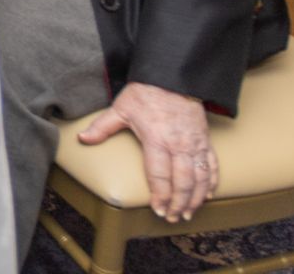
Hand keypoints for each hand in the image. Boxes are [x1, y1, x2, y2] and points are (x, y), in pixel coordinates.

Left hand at [78, 81, 217, 223]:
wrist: (172, 76)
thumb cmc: (145, 93)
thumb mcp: (120, 108)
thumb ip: (102, 127)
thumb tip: (81, 139)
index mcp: (156, 140)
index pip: (160, 176)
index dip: (161, 196)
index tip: (159, 210)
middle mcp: (178, 145)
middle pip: (182, 182)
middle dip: (179, 203)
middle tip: (174, 217)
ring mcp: (194, 143)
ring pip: (200, 177)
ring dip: (196, 198)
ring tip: (189, 212)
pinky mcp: (205, 139)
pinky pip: (212, 164)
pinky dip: (212, 182)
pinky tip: (208, 194)